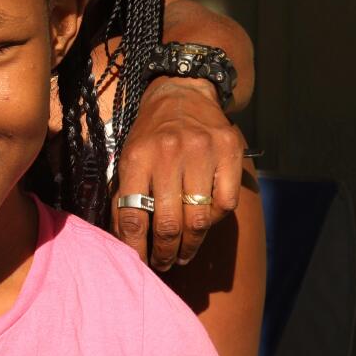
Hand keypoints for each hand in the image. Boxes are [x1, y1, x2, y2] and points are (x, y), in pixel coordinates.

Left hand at [110, 78, 242, 270]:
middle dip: (165, 252)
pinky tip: (205, 223)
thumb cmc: (151, 134)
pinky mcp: (229, 150)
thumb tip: (127, 240)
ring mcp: (202, 151)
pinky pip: (225, 203)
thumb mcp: (129, 156)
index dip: (135, 247)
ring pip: (199, 218)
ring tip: (183, 254)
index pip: (133, 215)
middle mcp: (169, 153)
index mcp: (137, 157)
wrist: (182, 92)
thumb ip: (126, 194)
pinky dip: (215, 220)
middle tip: (164, 264)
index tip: (139, 263)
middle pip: (169, 222)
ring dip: (191, 245)